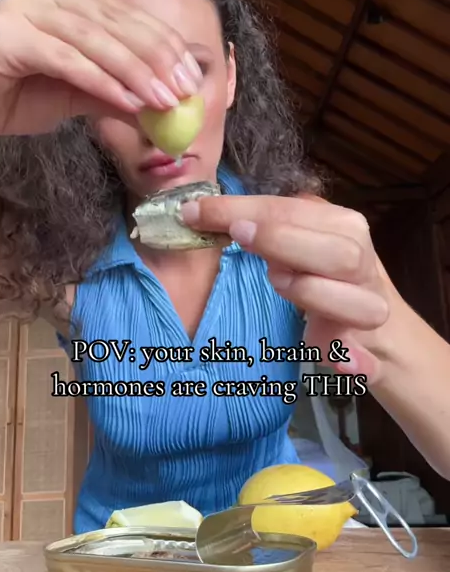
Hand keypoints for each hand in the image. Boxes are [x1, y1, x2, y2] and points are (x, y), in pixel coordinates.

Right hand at [0, 0, 201, 141]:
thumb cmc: (19, 97)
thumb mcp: (80, 96)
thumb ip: (119, 94)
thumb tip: (165, 108)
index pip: (125, 17)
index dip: (164, 45)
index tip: (193, 76)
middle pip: (115, 25)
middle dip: (156, 60)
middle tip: (186, 91)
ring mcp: (24, 6)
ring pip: (95, 41)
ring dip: (135, 74)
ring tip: (164, 102)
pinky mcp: (9, 34)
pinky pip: (67, 60)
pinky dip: (101, 81)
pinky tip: (129, 102)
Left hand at [181, 194, 394, 382]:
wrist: (375, 332)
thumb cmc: (320, 277)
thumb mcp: (297, 242)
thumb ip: (262, 225)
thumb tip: (196, 212)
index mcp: (342, 227)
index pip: (293, 210)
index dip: (244, 208)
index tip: (198, 211)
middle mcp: (361, 263)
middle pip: (337, 251)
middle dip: (284, 241)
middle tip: (240, 238)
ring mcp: (368, 309)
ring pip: (356, 300)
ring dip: (313, 291)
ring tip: (278, 283)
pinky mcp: (366, 355)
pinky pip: (364, 360)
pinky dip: (354, 361)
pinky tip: (341, 363)